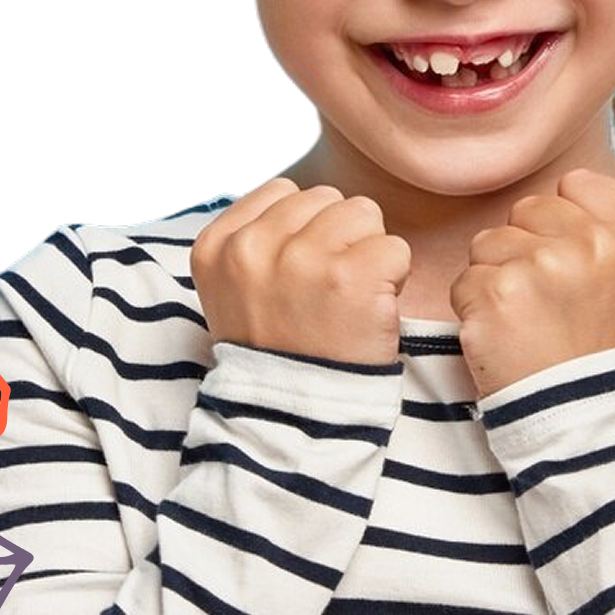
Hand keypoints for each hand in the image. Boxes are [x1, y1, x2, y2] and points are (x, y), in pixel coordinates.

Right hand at [190, 177, 410, 366]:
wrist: (295, 421)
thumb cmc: (278, 351)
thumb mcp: (237, 289)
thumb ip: (259, 239)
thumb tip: (304, 201)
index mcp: (218, 245)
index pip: (284, 193)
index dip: (305, 230)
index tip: (302, 276)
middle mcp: (253, 247)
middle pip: (328, 199)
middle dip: (339, 237)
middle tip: (330, 292)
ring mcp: (302, 259)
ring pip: (364, 213)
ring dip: (369, 252)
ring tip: (350, 299)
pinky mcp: (351, 276)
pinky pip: (395, 247)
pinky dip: (396, 279)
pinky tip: (371, 312)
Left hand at [448, 168, 614, 401]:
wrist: (588, 424)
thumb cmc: (613, 354)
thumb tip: (583, 188)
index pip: (576, 185)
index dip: (565, 219)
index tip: (570, 255)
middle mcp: (593, 243)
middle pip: (528, 210)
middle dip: (527, 247)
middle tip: (547, 299)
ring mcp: (542, 265)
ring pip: (490, 242)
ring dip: (497, 276)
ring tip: (526, 320)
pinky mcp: (495, 294)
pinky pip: (466, 281)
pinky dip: (474, 310)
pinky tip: (503, 336)